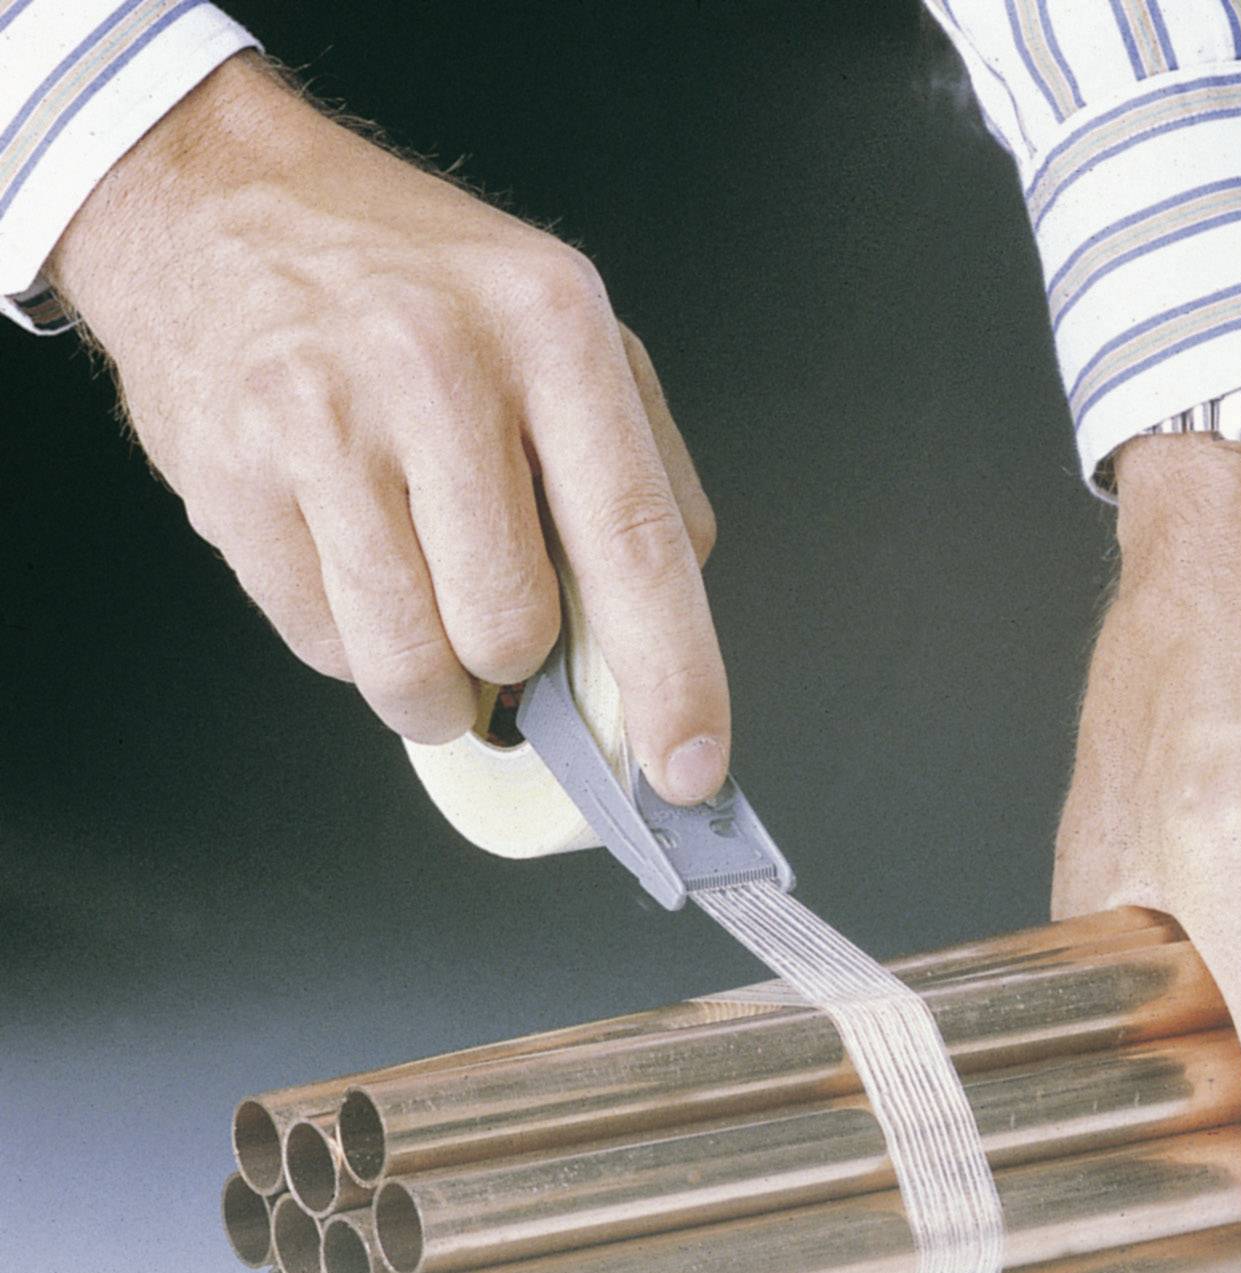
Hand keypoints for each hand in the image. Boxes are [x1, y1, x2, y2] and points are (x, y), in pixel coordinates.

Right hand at [48, 54, 726, 798]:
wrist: (215, 199)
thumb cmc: (412, 282)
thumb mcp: (563, 330)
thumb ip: (635, 479)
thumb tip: (669, 639)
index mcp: (551, 329)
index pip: (635, 543)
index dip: (672, 678)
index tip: (689, 768)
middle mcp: (437, 366)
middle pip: (510, 630)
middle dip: (513, 664)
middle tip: (495, 615)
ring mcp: (322, 421)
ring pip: (408, 663)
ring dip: (430, 680)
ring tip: (422, 599)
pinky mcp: (230, 475)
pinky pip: (320, 644)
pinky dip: (348, 635)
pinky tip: (344, 549)